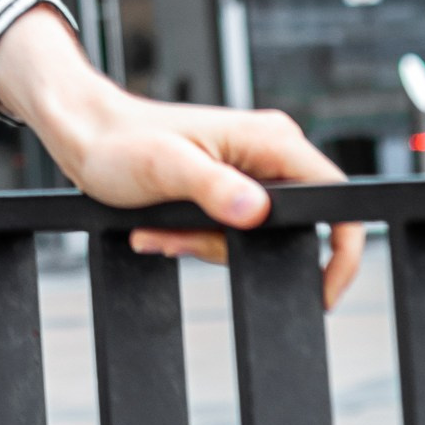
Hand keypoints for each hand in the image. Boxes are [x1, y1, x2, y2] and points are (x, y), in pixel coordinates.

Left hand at [0, 3, 363, 308]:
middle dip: (238, 248)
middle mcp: (268, 150)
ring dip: (208, 245)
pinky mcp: (228, 184)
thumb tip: (256, 212)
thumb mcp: (165, 168)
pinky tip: (162, 229)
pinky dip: (197, 238)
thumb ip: (214, 189)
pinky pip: (231, 230)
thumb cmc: (119, 143)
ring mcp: (249, 168)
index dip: (341, 250)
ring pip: (257, 234)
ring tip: (162, 230)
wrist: (83, 132)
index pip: (338, 198)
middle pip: (293, 226)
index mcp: (269, 139)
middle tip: (186, 242)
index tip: (321, 292)